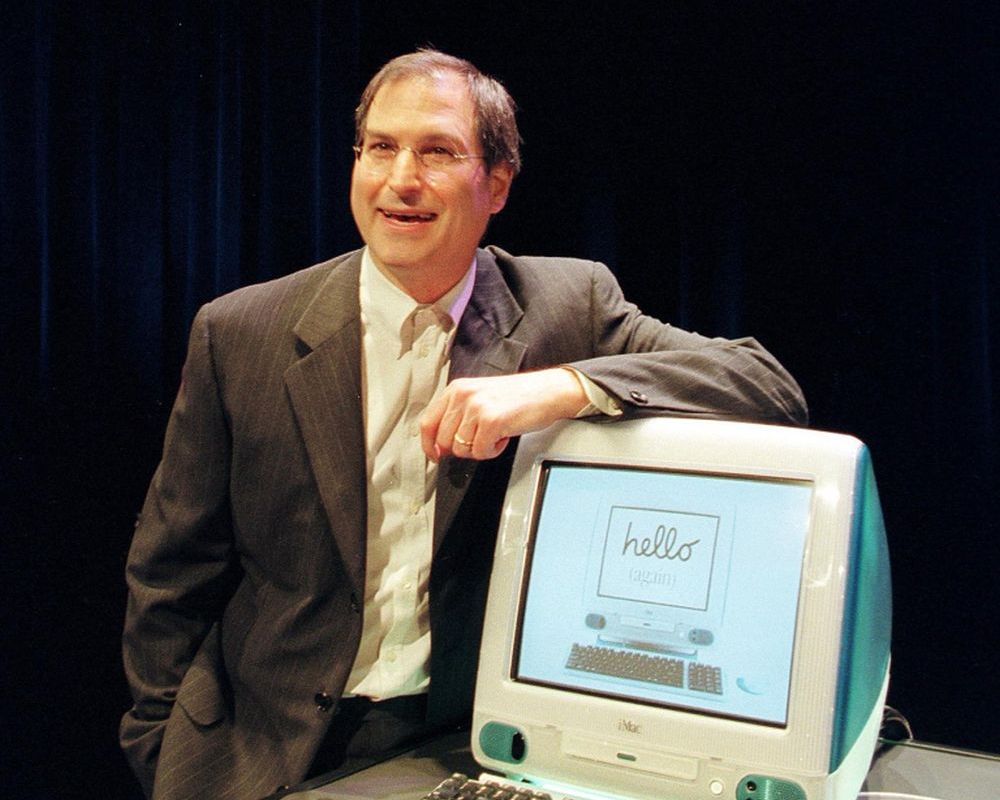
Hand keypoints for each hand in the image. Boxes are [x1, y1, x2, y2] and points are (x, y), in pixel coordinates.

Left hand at [420, 368, 588, 460]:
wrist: (548, 391)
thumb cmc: (518, 397)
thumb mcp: (480, 398)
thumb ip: (458, 416)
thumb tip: (441, 445)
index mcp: (457, 389)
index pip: (428, 422)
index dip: (428, 445)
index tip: (434, 456)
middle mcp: (463, 396)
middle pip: (444, 440)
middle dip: (462, 448)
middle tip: (481, 440)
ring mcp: (477, 408)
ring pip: (461, 449)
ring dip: (479, 449)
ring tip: (495, 435)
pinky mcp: (491, 421)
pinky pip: (480, 452)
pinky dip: (492, 451)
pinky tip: (503, 437)